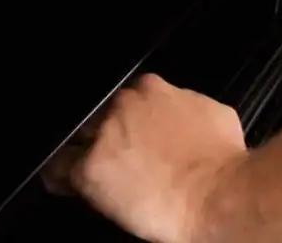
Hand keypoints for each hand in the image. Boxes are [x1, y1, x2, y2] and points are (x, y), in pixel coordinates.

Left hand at [43, 74, 245, 242]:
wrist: (214, 194)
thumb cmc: (222, 160)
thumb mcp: (213, 114)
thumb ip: (187, 106)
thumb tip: (183, 114)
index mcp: (153, 89)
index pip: (129, 97)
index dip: (131, 118)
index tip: (135, 133)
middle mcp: (125, 104)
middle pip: (103, 114)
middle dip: (110, 132)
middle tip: (122, 157)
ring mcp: (105, 134)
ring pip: (80, 138)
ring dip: (87, 152)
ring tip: (95, 173)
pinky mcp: (90, 168)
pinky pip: (60, 169)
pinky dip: (59, 177)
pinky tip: (61, 184)